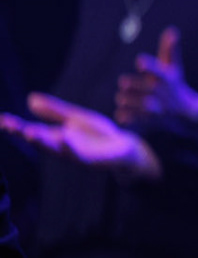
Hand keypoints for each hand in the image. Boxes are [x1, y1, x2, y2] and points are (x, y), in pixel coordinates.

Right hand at [1, 94, 160, 178]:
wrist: (126, 148)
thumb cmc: (98, 134)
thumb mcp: (75, 118)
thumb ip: (54, 111)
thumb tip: (30, 98)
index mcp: (55, 136)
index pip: (30, 130)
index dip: (15, 126)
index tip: (1, 120)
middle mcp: (61, 147)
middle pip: (39, 141)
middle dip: (23, 134)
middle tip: (9, 125)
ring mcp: (75, 154)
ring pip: (56, 149)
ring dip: (43, 141)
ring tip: (29, 132)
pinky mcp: (92, 159)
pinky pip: (80, 154)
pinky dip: (71, 146)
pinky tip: (65, 136)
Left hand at [115, 28, 197, 126]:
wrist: (186, 113)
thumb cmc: (174, 85)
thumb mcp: (174, 68)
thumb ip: (169, 49)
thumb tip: (171, 29)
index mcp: (166, 77)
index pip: (157, 70)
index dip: (148, 66)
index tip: (140, 62)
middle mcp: (161, 92)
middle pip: (140, 87)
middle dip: (130, 85)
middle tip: (125, 83)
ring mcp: (156, 107)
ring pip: (133, 103)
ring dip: (125, 99)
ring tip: (123, 98)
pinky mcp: (150, 120)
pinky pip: (131, 119)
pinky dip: (125, 116)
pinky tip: (123, 113)